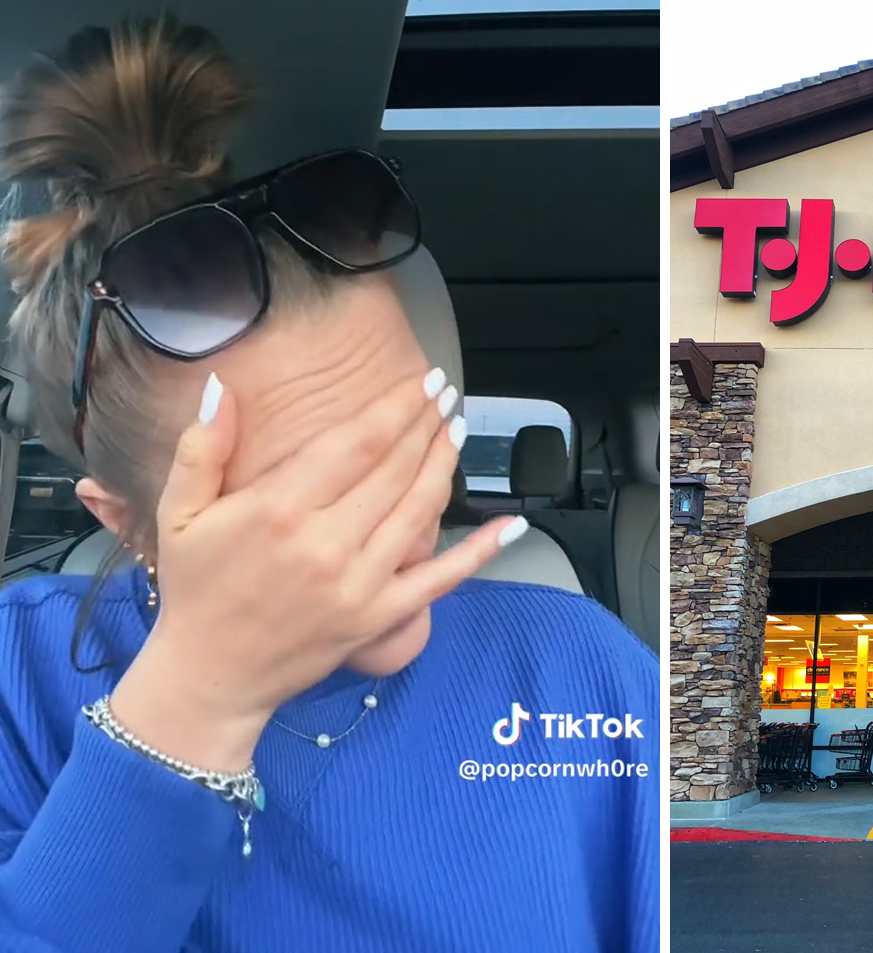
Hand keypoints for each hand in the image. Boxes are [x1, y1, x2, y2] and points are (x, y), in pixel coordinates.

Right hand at [109, 369, 518, 770]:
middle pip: (396, 469)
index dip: (397, 406)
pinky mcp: (380, 616)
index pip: (357, 442)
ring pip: (420, 510)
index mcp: (279, 509)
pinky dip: (481, 550)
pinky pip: (442, 578)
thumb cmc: (197, 587)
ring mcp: (359, 582)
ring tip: (456, 431)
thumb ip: (202, 448)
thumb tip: (224, 387)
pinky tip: (511, 524)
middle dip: (426, 426)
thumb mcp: (179, 513)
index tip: (422, 380)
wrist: (211, 675)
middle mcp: (326, 543)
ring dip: (446, 466)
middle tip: (444, 395)